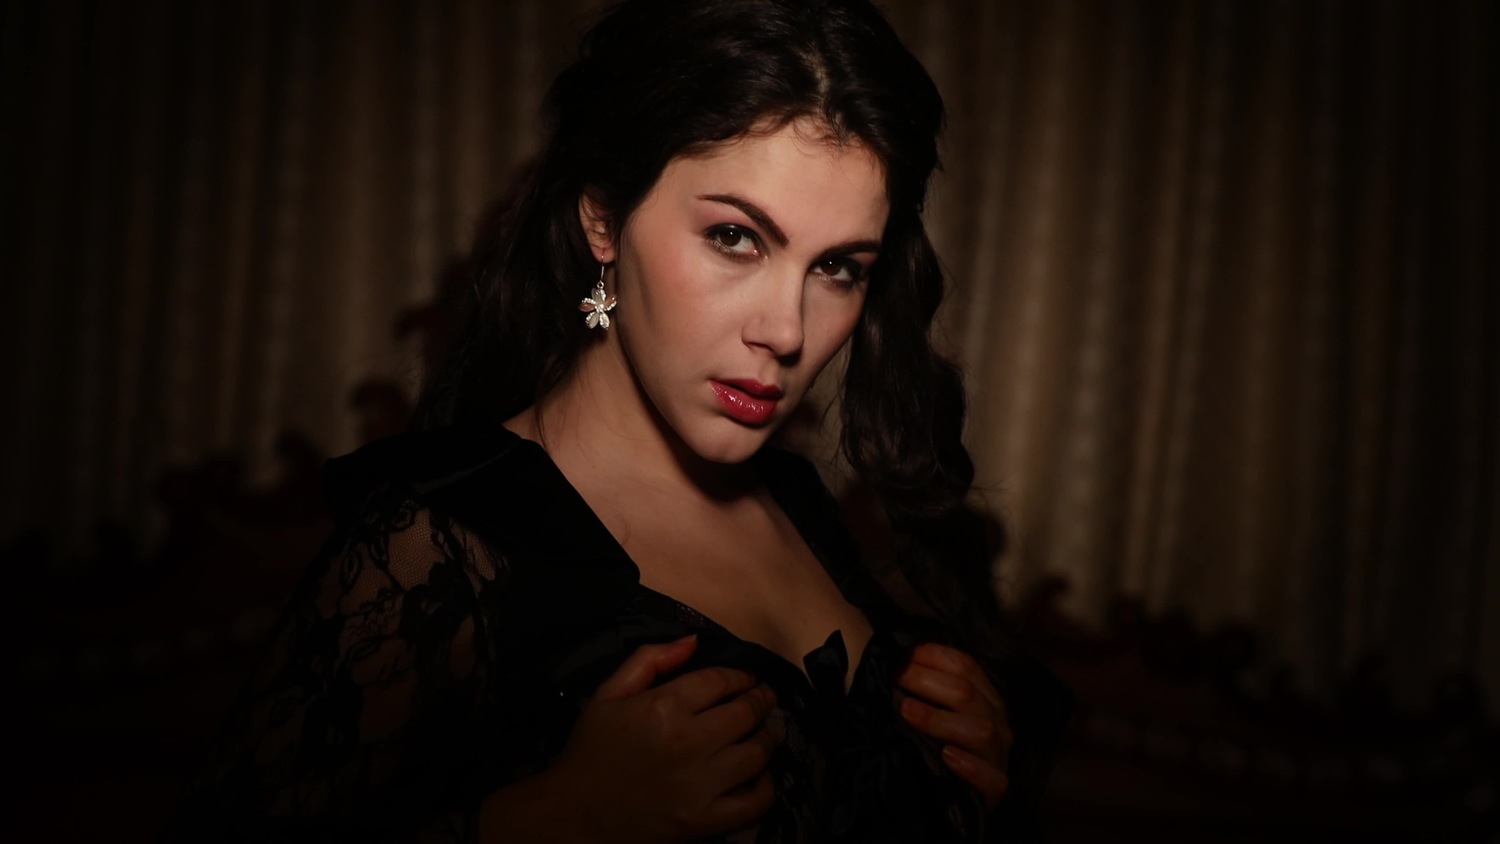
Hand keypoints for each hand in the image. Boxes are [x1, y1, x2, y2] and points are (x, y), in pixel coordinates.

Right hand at [548, 635, 782, 842]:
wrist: (574, 815)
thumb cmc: (592, 751)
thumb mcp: (609, 694)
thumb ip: (649, 659)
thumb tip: (694, 641)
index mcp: (663, 706)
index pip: (720, 681)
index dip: (742, 676)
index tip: (750, 678)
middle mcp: (687, 742)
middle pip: (745, 714)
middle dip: (762, 701)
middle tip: (766, 699)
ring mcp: (699, 785)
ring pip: (756, 754)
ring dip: (769, 738)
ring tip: (769, 731)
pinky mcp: (704, 822)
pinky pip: (754, 803)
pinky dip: (766, 787)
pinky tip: (761, 775)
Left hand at [895, 642, 1012, 810]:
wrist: (944, 802)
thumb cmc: (933, 747)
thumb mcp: (927, 710)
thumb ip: (919, 683)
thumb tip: (896, 651)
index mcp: (984, 697)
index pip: (966, 666)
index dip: (934, 656)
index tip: (900, 654)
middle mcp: (996, 721)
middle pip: (968, 693)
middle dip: (927, 681)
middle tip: (895, 677)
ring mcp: (998, 755)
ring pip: (981, 730)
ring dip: (941, 720)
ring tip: (908, 712)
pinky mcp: (997, 787)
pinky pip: (991, 777)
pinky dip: (971, 766)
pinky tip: (947, 756)